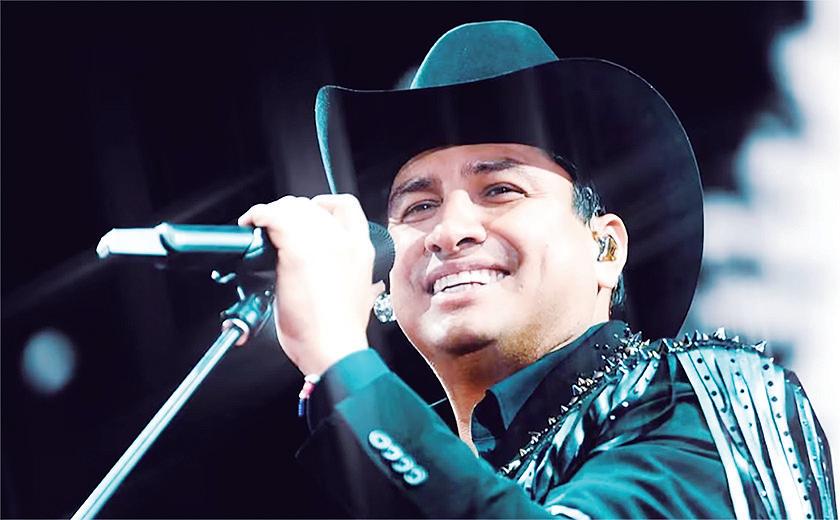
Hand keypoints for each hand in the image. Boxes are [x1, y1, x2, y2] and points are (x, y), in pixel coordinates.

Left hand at [238, 194, 383, 374]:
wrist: (335, 350)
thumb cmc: (341, 333)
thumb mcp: (364, 298)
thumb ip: (366, 285)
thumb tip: (366, 286)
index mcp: (362, 250)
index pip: (345, 206)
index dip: (322, 204)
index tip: (307, 212)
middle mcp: (345, 240)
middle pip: (313, 206)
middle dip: (290, 211)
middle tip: (275, 227)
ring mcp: (323, 243)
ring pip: (292, 207)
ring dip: (272, 213)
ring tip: (260, 226)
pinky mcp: (298, 251)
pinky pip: (272, 216)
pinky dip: (257, 215)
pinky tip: (251, 224)